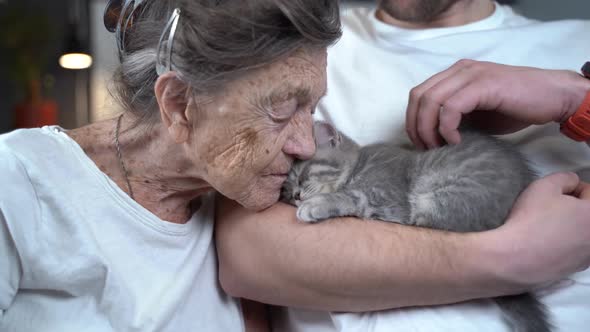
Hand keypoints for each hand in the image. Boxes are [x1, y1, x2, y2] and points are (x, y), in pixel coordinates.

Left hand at [406, 60, 589, 148]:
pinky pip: (451, 107)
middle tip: (427, 149)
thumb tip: (430, 138)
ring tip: (440, 147)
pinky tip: (457, 141)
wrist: (552, 97)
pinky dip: (447, 127)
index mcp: (454, 74)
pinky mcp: (483, 84)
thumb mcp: (475, 115)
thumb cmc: (515, 108)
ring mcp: (471, 74)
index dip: (413, 121)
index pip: (418, 94)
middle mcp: (459, 70)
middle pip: (418, 97)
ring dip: (428, 129)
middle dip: (416, 127)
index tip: (421, 144)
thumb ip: (452, 118)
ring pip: (430, 101)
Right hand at [488, 173, 589, 286]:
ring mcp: (587, 256)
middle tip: (548, 208)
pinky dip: (561, 244)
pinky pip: (572, 250)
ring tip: (543, 226)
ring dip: (567, 226)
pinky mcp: (575, 269)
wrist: (515, 258)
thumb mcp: (544, 186)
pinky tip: (542, 242)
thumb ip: (565, 178)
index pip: (589, 192)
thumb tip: (570, 183)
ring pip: (580, 232)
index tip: (555, 192)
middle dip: (571, 208)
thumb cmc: (530, 222)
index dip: (569, 188)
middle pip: (586, 214)